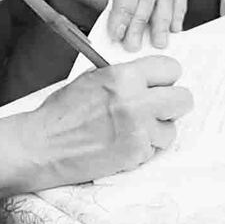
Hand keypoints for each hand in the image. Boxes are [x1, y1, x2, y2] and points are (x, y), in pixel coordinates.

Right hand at [19, 58, 194, 186]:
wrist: (41, 146)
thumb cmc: (62, 113)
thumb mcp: (92, 80)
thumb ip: (125, 77)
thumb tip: (152, 78)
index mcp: (124, 77)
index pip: (171, 69)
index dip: (165, 78)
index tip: (159, 86)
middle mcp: (135, 102)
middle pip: (183, 99)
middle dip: (172, 105)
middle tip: (156, 110)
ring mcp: (138, 130)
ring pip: (171, 130)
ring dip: (156, 132)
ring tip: (130, 131)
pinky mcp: (135, 154)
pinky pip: (155, 150)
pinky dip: (142, 150)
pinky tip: (120, 145)